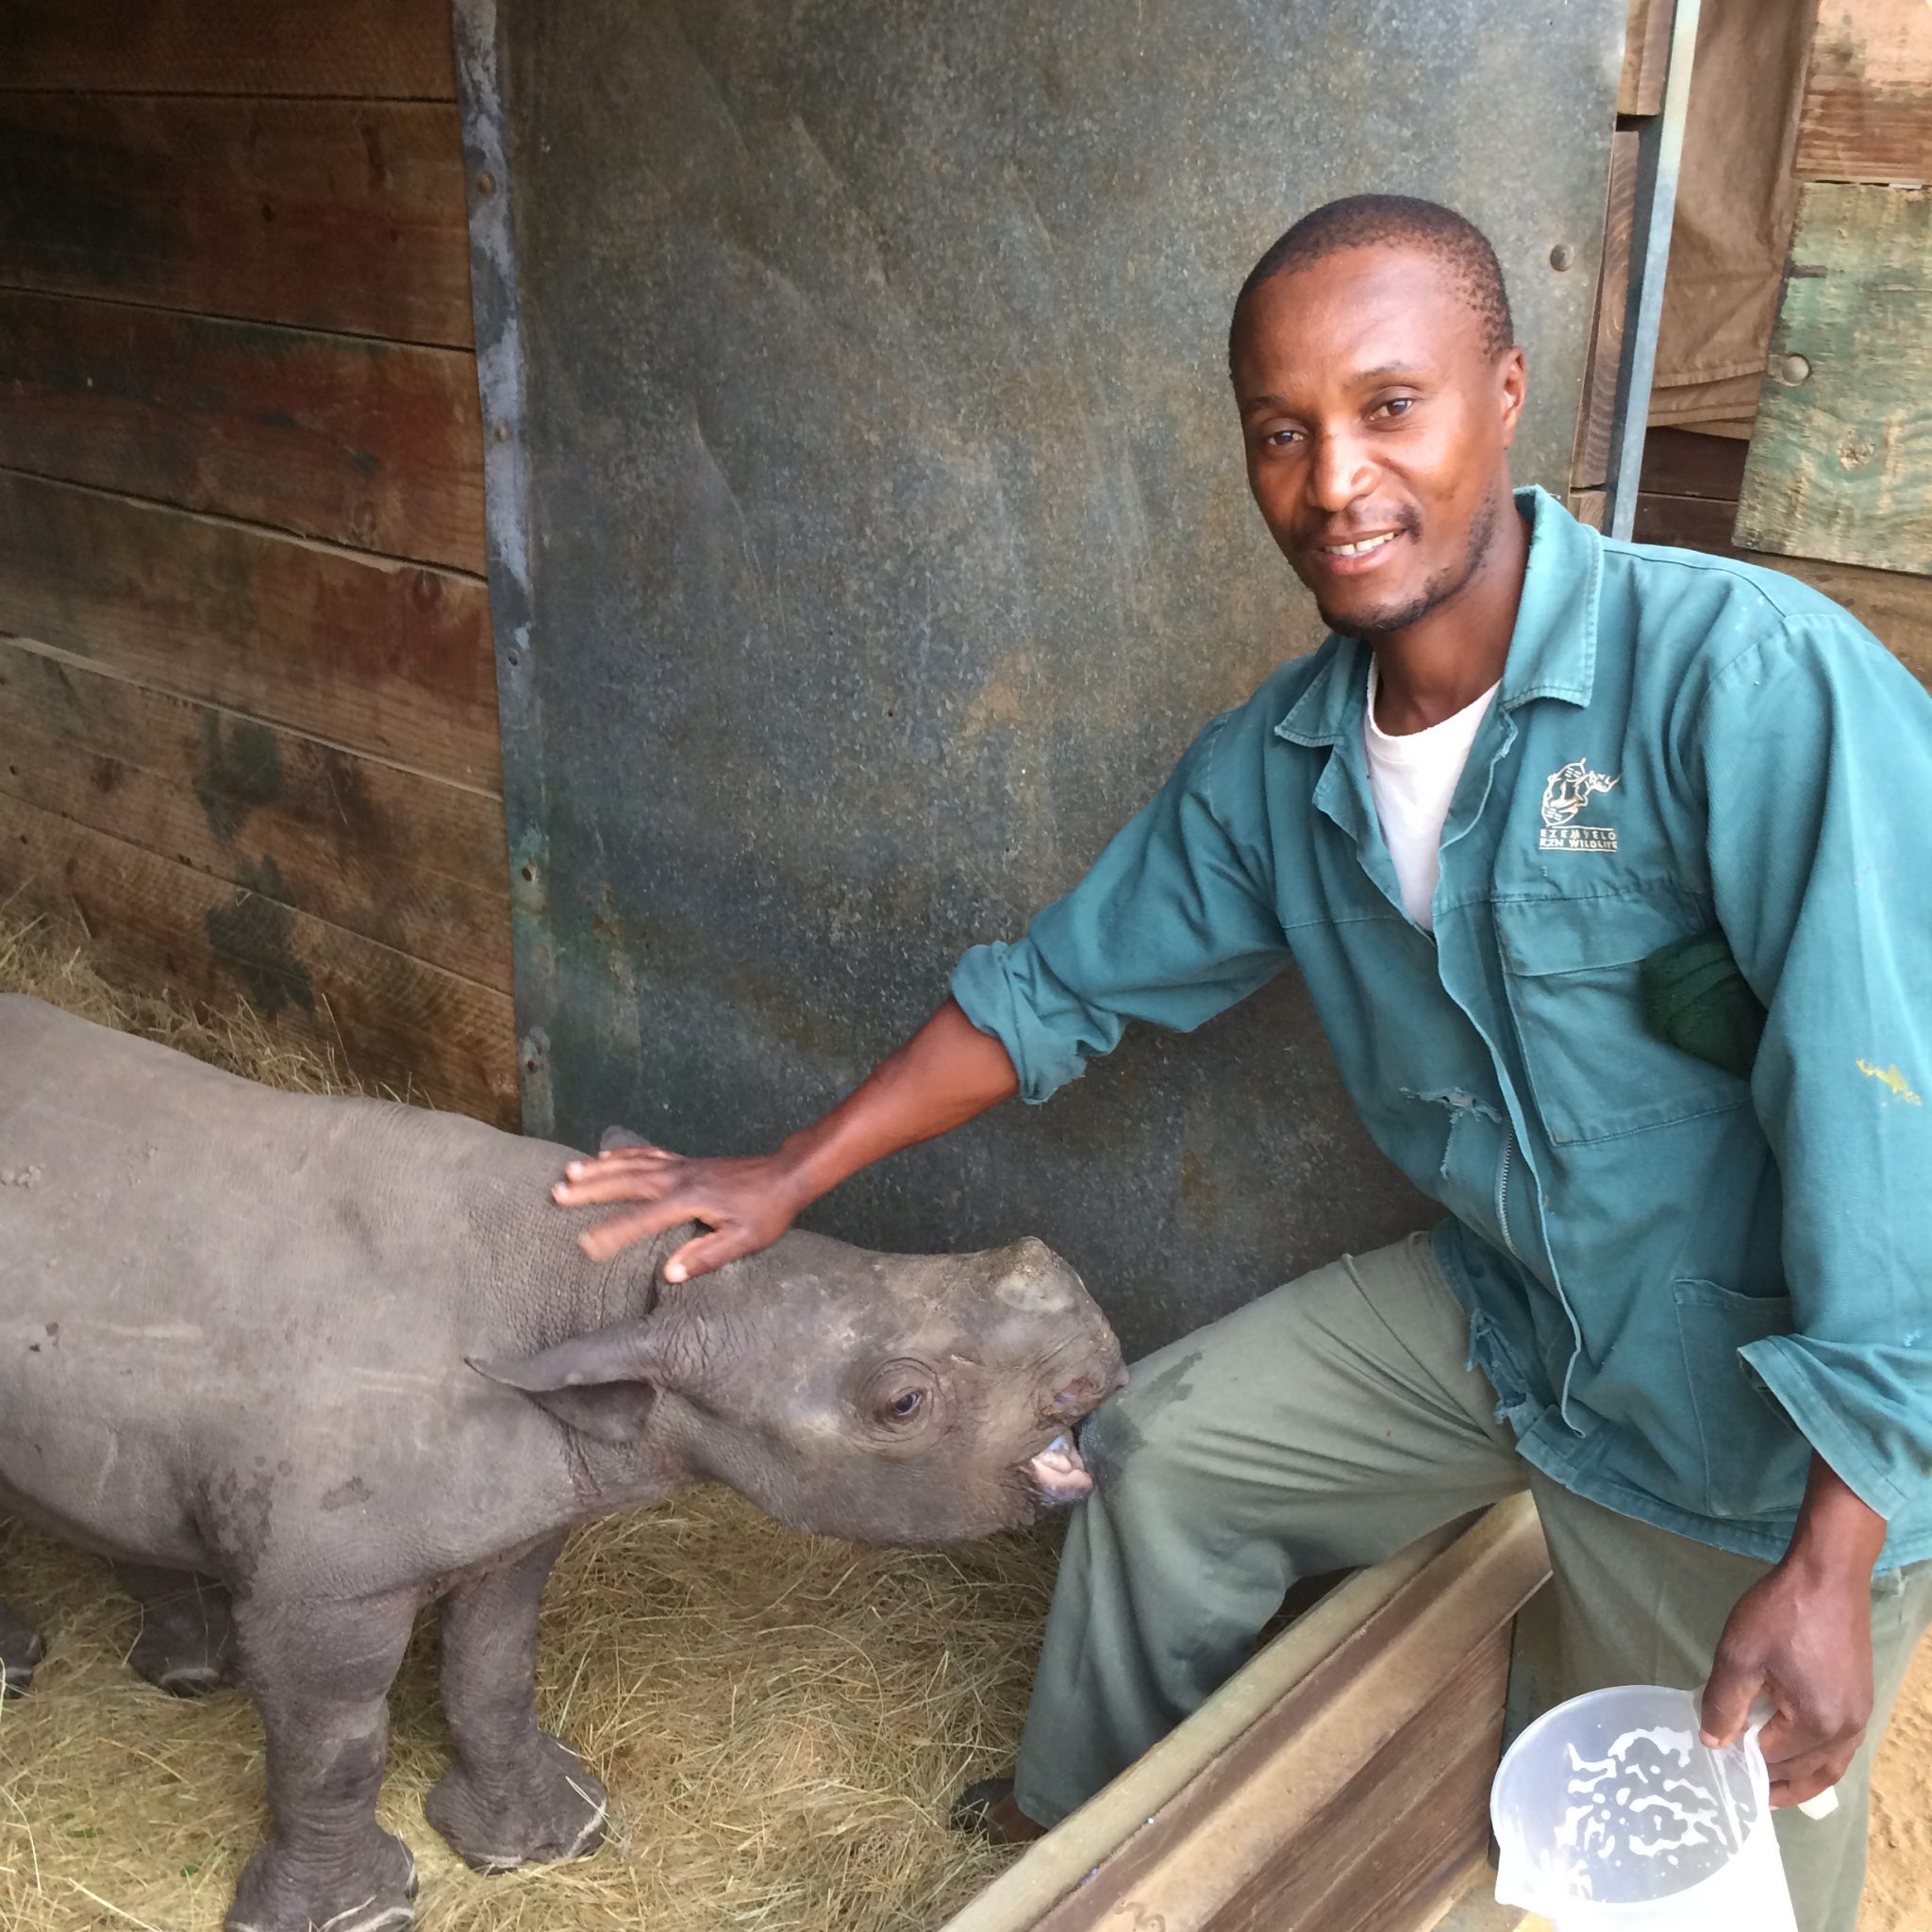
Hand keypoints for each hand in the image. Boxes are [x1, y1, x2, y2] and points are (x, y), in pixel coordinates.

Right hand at [551, 1144, 809, 1277]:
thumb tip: (670, 1273)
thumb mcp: (744, 1241)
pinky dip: (623, 1154)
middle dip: (591, 1189)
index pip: (643, 1219)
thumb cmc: (766, 1212)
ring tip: (568, 1173)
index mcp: (690, 1201)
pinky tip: (604, 1157)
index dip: (612, 1233)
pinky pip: (647, 1154)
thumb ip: (707, 1256)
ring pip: (632, 1165)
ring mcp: (681, 1167)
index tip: (584, 1245)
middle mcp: (679, 1179)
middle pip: (626, 1182)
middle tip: (557, 1194)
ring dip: (599, 1169)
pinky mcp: (685, 1162)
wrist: (785, 1174)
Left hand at [1700, 1460, 1884, 1807]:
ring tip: (1769, 1786)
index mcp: (1817, 1724)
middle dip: (1774, 1784)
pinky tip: (1796, 1753)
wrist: (1827, 1573)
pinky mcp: (1860, 1698)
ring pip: (1829, 1765)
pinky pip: (1840, 1746)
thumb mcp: (1739, 1654)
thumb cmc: (1782, 1612)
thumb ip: (1724, 1702)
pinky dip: (1818, 1759)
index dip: (1742, 1767)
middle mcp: (1847, 1729)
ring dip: (1800, 1780)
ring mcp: (1859, 1715)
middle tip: (1741, 1793)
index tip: (1716, 1772)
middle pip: (1807, 1773)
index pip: (1773, 1761)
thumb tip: (1714, 1743)